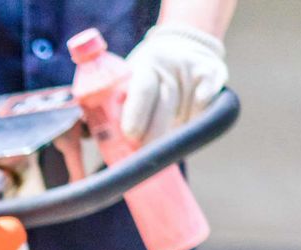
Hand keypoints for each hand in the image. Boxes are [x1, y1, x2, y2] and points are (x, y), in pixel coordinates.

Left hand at [121, 23, 228, 142]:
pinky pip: (205, 105)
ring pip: (185, 111)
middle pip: (165, 105)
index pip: (143, 89)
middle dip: (153, 133)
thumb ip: (110, 103)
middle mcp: (170, 63)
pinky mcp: (213, 73)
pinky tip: (185, 124)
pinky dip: (195, 119)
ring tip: (163, 139)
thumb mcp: (127, 78)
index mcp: (144, 64)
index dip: (137, 115)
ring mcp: (194, 68)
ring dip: (174, 130)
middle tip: (144, 153)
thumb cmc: (145, 75)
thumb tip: (87, 132)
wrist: (182, 45)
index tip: (130, 137)